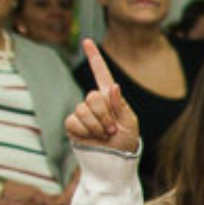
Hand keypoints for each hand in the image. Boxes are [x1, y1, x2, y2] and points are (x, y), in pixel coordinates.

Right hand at [65, 40, 140, 154]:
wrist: (114, 164)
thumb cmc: (126, 143)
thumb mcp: (131, 123)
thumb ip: (121, 105)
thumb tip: (113, 86)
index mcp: (111, 98)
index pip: (101, 73)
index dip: (94, 57)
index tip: (86, 40)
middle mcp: (94, 103)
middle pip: (93, 96)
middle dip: (106, 115)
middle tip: (112, 130)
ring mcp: (82, 113)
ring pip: (83, 109)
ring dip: (98, 126)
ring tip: (104, 136)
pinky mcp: (72, 125)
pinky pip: (75, 120)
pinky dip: (87, 131)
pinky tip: (92, 138)